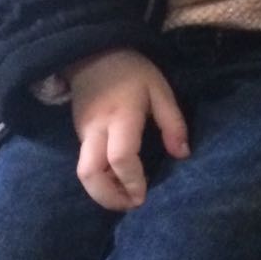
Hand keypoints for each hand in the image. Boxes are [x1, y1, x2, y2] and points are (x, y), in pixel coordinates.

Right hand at [67, 49, 188, 209]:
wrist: (93, 55)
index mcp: (120, 116)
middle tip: (132, 204)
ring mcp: (83, 133)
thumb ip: (173, 122)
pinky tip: (118, 182)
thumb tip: (183, 154)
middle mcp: (96, 129)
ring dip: (102, 191)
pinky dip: (100, 179)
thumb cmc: (132, 72)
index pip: (120, 157)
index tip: (143, 195)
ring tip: (127, 197)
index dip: (131, 181)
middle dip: (108, 197)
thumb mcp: (160, 90)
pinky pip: (85, 163)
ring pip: (84, 172)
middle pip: (89, 173)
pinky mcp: (78, 135)